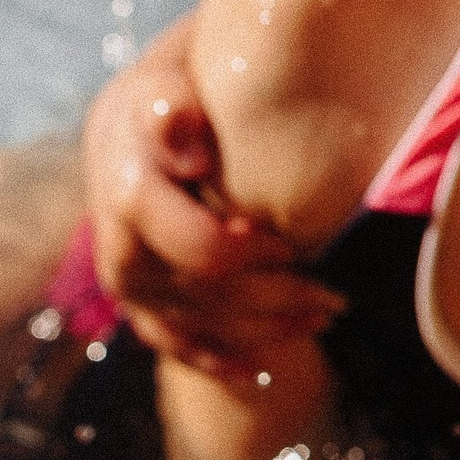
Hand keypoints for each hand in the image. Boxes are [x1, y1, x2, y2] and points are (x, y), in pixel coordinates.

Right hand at [81, 22, 344, 382]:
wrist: (131, 121)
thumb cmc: (170, 95)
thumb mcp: (168, 86)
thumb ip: (173, 109)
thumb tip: (189, 148)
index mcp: (131, 196)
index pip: (200, 249)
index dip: (253, 258)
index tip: (296, 243)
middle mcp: (122, 250)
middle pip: (207, 295)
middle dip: (275, 299)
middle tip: (336, 297)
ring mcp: (130, 282)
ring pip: (198, 325)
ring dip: (263, 330)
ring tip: (324, 317)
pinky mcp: (140, 301)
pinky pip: (173, 344)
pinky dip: (214, 360)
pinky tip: (256, 373)